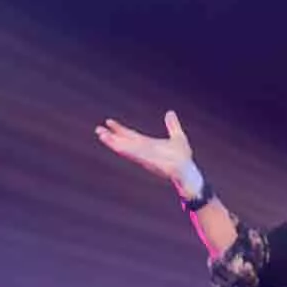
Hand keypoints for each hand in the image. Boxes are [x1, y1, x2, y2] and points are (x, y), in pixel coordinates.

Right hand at [91, 112, 207, 203]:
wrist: (189, 174)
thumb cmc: (183, 159)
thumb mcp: (178, 137)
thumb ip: (172, 125)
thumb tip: (170, 113)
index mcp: (148, 145)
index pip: (131, 136)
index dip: (120, 129)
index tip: (108, 122)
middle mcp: (144, 152)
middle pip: (125, 143)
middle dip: (111, 137)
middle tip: (98, 130)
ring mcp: (146, 158)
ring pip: (127, 149)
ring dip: (114, 143)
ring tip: (102, 136)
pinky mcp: (151, 162)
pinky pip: (137, 155)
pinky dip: (128, 151)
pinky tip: (118, 146)